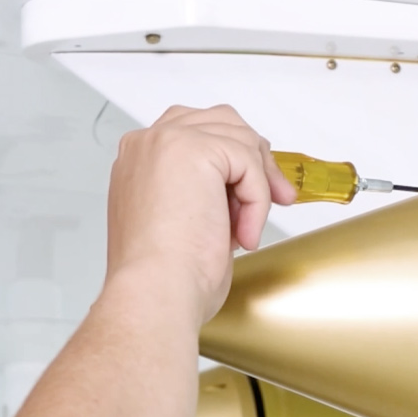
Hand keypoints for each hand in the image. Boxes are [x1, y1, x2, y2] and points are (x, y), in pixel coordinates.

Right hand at [103, 105, 295, 324]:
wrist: (155, 293)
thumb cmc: (163, 276)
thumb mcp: (182, 221)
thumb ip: (203, 192)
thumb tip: (240, 188)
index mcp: (139, 161)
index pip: (196, 132)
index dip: (233, 159)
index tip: (255, 189)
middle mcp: (148, 144)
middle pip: (222, 123)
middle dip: (255, 160)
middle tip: (278, 197)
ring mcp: (167, 141)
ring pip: (240, 140)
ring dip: (257, 186)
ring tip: (247, 229)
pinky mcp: (194, 150)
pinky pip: (248, 162)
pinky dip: (256, 201)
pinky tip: (242, 234)